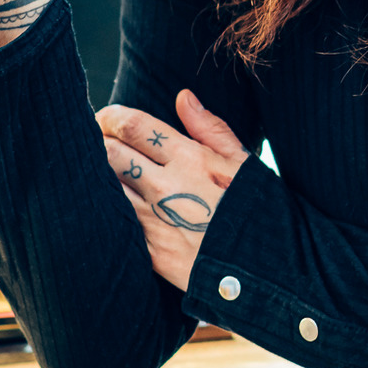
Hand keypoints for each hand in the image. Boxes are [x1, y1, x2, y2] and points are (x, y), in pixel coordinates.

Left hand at [101, 90, 249, 291]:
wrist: (270, 270)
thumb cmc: (261, 210)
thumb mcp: (244, 163)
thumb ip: (211, 129)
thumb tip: (183, 98)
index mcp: (191, 158)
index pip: (134, 126)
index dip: (112, 117)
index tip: (106, 118)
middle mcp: (167, 186)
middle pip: (110, 153)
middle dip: (98, 143)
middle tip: (97, 142)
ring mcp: (156, 221)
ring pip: (107, 187)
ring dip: (100, 176)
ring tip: (103, 173)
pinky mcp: (151, 252)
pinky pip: (117, 222)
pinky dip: (110, 209)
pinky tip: (112, 206)